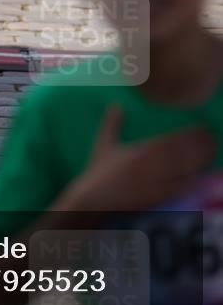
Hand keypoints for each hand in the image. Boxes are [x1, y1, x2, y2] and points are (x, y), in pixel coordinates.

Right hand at [65, 105, 216, 212]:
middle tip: (212, 139)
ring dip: (200, 162)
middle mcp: (151, 166)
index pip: (171, 140)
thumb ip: (112, 124)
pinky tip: (201, 177)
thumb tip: (115, 105)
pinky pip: (179, 189)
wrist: (93, 200)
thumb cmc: (98, 171)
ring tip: (211, 153)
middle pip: (182, 155)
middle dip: (199, 146)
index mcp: (140, 151)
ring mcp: (155, 184)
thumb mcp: (104, 144)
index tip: (202, 128)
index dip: (189, 135)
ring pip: (184, 171)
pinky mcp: (156, 199)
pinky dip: (192, 182)